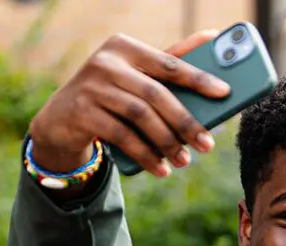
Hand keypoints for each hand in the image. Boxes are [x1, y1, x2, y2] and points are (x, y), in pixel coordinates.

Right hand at [26, 31, 230, 178]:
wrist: (60, 119)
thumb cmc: (111, 92)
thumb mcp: (136, 74)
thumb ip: (170, 59)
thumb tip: (212, 37)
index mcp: (124, 46)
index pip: (168, 63)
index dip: (198, 78)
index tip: (225, 93)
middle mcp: (105, 62)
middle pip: (155, 94)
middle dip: (185, 121)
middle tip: (207, 144)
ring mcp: (90, 87)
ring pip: (140, 116)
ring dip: (166, 142)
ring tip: (184, 160)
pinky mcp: (81, 113)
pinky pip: (122, 137)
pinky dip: (145, 155)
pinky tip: (160, 168)